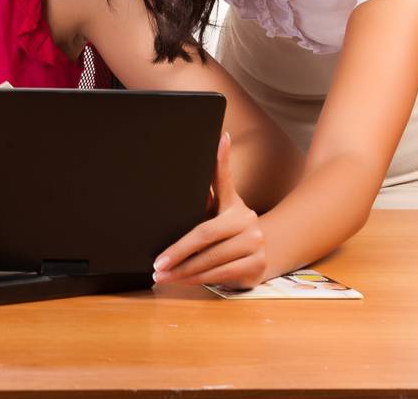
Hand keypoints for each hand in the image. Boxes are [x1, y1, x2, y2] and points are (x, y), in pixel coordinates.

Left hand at [152, 132, 268, 288]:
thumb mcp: (218, 211)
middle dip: (178, 251)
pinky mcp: (256, 266)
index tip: (221, 137)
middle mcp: (248, 221)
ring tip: (162, 276)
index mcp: (234, 204)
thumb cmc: (227, 230)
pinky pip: (220, 275)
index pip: (224, 180)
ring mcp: (256, 244)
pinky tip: (182, 281)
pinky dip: (197, 279)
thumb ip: (206, 194)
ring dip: (183, 271)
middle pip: (206, 235)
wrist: (259, 253)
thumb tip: (195, 161)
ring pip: (211, 260)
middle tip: (157, 263)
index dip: (222, 159)